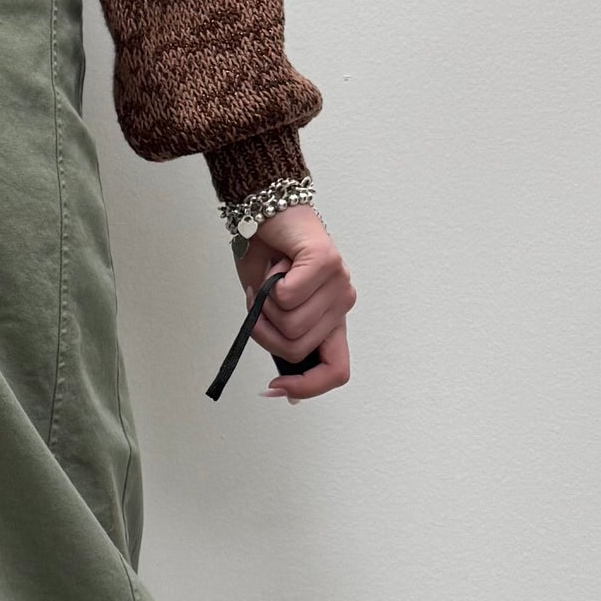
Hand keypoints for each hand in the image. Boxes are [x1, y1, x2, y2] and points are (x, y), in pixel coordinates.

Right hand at [231, 205, 354, 401]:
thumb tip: (281, 386)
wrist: (267, 212)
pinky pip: (287, 295)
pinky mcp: (327, 262)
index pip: (336, 370)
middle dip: (265, 330)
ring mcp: (339, 284)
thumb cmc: (268, 258)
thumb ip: (278, 339)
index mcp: (330, 321)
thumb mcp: (269, 309)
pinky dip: (268, 283)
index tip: (275, 386)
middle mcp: (341, 305)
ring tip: (271, 277)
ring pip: (290, 323)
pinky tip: (276, 265)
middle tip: (259, 301)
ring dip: (265, 302)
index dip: (307, 387)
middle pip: (296, 349)